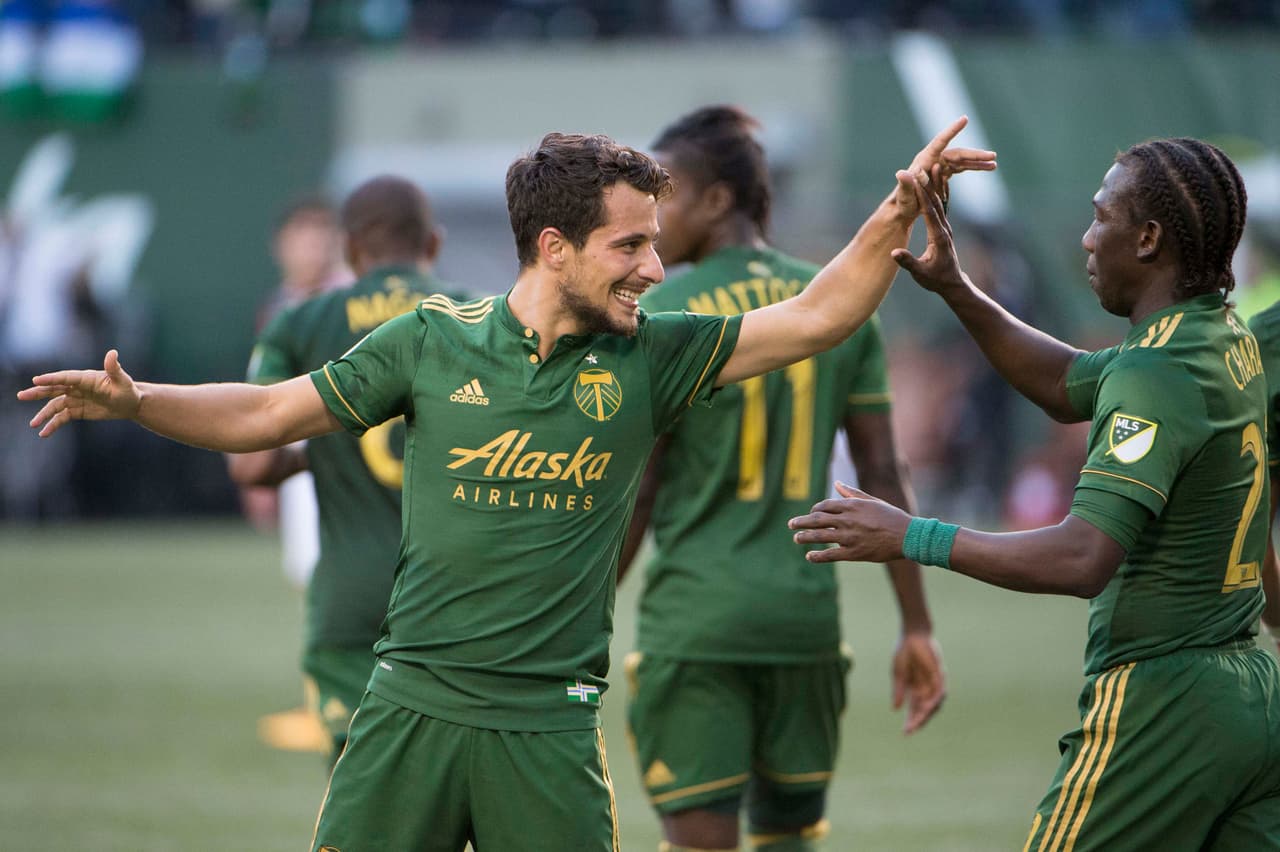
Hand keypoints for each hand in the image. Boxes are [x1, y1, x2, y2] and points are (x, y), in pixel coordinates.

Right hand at [17, 349, 141, 436]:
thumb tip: (112, 353)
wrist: (130, 403)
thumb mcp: (122, 381)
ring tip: (33, 424)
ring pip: (55, 406)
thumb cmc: (127, 390)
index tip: (36, 379)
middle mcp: (76, 388)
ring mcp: (75, 399)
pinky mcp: (77, 411)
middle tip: (21, 395)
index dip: (52, 378)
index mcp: (85, 378)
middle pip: (54, 389)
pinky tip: (44, 433)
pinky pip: (62, 417)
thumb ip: (114, 368)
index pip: (66, 378)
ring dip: (43, 414)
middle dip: (38, 392)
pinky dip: (53, 424)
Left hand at [788, 481, 911, 563]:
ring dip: (805, 537)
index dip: (815, 510)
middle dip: (802, 522)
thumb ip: (852, 493)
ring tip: (796, 538)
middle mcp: (848, 520)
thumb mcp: (872, 501)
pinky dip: (818, 556)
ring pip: (820, 536)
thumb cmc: (891, 517)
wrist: (907, 536)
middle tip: (791, 524)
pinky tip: (809, 556)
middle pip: (818, 520)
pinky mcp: (854, 553)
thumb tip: (836, 484)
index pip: (825, 506)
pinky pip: (830, 555)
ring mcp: (850, 537)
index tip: (811, 514)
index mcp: (852, 506)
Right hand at [891, 172, 968, 294]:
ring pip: (941, 202)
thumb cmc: (935, 280)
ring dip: (936, 184)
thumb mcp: (920, 274)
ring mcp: (945, 228)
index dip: (922, 194)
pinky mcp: (944, 229)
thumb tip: (894, 253)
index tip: (915, 180)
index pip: (928, 211)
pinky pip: (942, 207)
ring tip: (934, 166)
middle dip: (928, 183)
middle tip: (922, 166)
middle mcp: (944, 229)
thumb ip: (908, 262)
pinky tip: (940, 181)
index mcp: (938, 237)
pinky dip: (940, 193)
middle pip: (936, 202)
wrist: (953, 284)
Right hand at [892, 630, 945, 734]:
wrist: (912, 635)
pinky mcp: (940, 675)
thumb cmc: (904, 652)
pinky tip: (928, 707)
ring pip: (933, 704)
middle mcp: (925, 689)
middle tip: (910, 731)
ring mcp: (934, 683)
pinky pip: (940, 691)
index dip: (910, 721)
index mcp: (914, 690)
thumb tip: (894, 709)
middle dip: (917, 721)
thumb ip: (898, 690)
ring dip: (926, 714)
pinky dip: (935, 700)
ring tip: (918, 722)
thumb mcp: (898, 674)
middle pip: (923, 710)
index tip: (904, 733)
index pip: (913, 710)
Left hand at [893, 115, 996, 218]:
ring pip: (962, 160)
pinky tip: (988, 168)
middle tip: (993, 156)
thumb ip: (904, 184)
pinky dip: (974, 167)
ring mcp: (939, 165)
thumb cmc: (902, 201)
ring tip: (994, 164)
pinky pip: (962, 167)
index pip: (940, 141)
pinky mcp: (943, 172)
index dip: (952, 130)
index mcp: (924, 160)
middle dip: (975, 155)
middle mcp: (934, 159)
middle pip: (958, 153)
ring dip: (978, 162)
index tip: (965, 118)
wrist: (903, 208)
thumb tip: (900, 173)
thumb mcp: (904, 195)